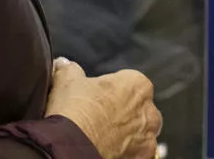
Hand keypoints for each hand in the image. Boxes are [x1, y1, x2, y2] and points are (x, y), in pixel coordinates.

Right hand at [45, 58, 161, 158]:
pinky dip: (124, 154)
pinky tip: (105, 151)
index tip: (95, 101)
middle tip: (98, 122)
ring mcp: (148, 139)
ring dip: (125, 137)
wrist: (70, 150)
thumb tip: (63, 64)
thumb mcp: (66, 82)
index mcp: (138, 85)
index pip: (127, 84)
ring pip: (139, 135)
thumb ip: (69, 70)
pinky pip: (135, 155)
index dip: (109, 93)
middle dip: (122, 115)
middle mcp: (150, 111)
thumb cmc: (73, 113)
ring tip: (101, 140)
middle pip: (137, 110)